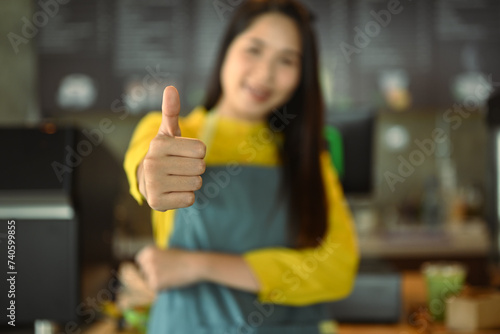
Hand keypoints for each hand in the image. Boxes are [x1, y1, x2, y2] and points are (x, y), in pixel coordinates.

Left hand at [135, 246, 202, 290]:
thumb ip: (155, 256)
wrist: (194, 264)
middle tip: (166, 273)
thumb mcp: (166, 251)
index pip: (140, 260)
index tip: (157, 266)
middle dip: (150, 274)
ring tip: (170, 277)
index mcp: (148, 250)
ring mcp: (150, 272)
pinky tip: (172, 282)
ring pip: (148, 281)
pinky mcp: (155, 283)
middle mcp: (147, 260)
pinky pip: (155, 289)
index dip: (147, 264)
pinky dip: (162, 288)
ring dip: (156, 281)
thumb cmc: (183, 257)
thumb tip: (145, 265)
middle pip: (142, 272)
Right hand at [138, 86, 205, 210]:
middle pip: (200, 167)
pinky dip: (185, 197)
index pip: (201, 150)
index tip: (183, 154)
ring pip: (196, 183)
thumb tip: (171, 88)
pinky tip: (173, 192)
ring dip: (191, 183)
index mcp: (159, 144)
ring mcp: (153, 184)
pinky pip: (189, 199)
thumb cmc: (165, 154)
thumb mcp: (168, 133)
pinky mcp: (156, 203)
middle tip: (179, 168)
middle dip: (194, 169)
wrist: (147, 181)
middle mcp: (152, 163)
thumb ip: (171, 112)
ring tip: (176, 179)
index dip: (197, 153)